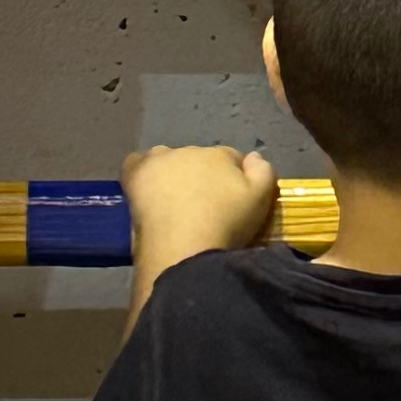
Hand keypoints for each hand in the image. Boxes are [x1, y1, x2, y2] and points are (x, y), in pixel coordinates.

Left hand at [122, 145, 278, 254]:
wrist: (185, 249)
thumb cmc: (227, 226)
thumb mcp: (261, 200)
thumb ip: (264, 172)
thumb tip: (254, 157)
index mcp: (220, 155)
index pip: (230, 158)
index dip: (231, 178)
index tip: (230, 200)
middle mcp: (189, 151)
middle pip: (198, 159)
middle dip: (200, 177)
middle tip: (201, 207)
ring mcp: (160, 160)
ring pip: (168, 160)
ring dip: (171, 173)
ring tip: (173, 202)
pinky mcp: (135, 174)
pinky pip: (136, 163)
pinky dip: (142, 172)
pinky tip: (145, 189)